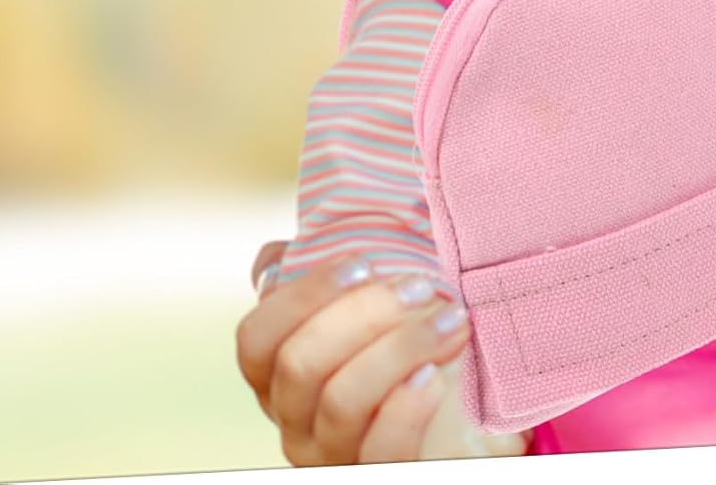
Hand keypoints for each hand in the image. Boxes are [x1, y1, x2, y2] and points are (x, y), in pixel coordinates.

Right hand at [236, 245, 472, 465]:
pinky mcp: (379, 475)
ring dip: (400, 349)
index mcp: (280, 377)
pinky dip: (406, 408)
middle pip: (298, 365)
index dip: (302, 295)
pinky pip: (380, 451)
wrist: (460, 432)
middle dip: (362, 315)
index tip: (364, 262)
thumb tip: (277, 252)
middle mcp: (295, 422)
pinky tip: (434, 376)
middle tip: (421, 286)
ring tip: (452, 319)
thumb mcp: (362, 316)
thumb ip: (323, 283)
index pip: (256, 339)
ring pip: (340, 402)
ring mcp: (333, 456)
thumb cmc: (402, 352)